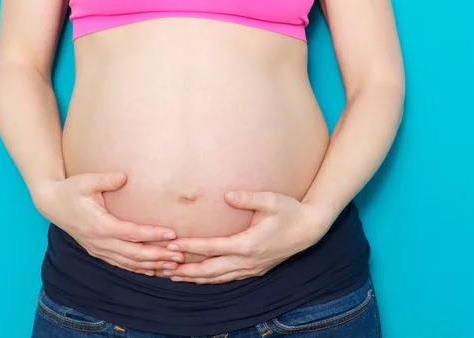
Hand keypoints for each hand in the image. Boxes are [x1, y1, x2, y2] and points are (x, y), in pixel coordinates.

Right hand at [33, 172, 184, 275]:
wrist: (51, 203)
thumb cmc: (71, 189)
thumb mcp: (86, 181)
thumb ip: (106, 179)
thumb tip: (124, 177)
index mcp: (100, 226)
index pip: (132, 234)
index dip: (153, 235)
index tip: (172, 234)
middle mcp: (100, 242)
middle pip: (134, 254)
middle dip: (158, 255)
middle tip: (180, 255)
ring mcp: (98, 249)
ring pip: (129, 263)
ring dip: (152, 265)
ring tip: (173, 266)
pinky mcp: (97, 250)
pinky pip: (120, 263)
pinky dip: (137, 268)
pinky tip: (152, 271)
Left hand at [162, 191, 331, 283]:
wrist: (310, 229)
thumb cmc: (289, 211)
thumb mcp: (271, 200)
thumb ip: (248, 198)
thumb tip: (226, 194)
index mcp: (249, 244)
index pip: (213, 248)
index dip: (192, 247)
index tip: (173, 245)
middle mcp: (248, 260)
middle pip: (211, 270)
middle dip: (187, 270)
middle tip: (164, 269)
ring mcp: (252, 268)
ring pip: (218, 278)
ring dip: (196, 278)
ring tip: (175, 276)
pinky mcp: (255, 269)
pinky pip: (228, 278)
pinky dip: (211, 279)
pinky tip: (200, 277)